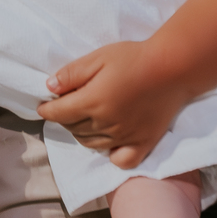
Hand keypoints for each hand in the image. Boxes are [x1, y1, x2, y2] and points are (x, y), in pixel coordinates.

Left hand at [37, 38, 186, 166]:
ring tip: (86, 120)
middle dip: (65, 118)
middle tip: (68, 106)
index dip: (47, 110)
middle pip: (73, 129)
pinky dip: (111, 154)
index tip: (43, 107)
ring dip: (82, 133)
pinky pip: (121, 160)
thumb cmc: (134, 58)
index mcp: (92, 102)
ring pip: (92, 144)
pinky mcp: (143, 143)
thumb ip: (72, 74)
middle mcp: (106, 124)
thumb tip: (50, 88)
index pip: (59, 113)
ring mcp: (125, 137)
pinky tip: (110, 141)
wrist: (173, 67)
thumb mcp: (99, 57)